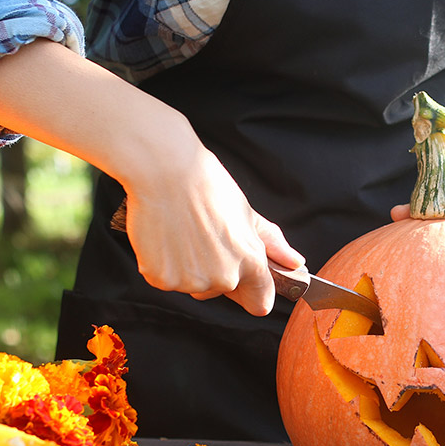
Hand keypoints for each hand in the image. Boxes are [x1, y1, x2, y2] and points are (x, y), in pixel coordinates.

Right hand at [0, 39, 302, 315]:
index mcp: (244, 252)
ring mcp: (186, 276)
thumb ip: (265, 238)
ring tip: (175, 216)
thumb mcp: (236, 201)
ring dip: (181, 255)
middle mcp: (218, 272)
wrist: (148, 149)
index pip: (262, 296)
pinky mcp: (155, 272)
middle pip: (218, 288)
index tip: (255, 283)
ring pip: (186, 281)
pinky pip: (161, 276)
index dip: (258, 289)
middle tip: (196, 220)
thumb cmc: (197, 172)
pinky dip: (157, 255)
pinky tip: (154, 224)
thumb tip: (295, 263)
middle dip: (210, 259)